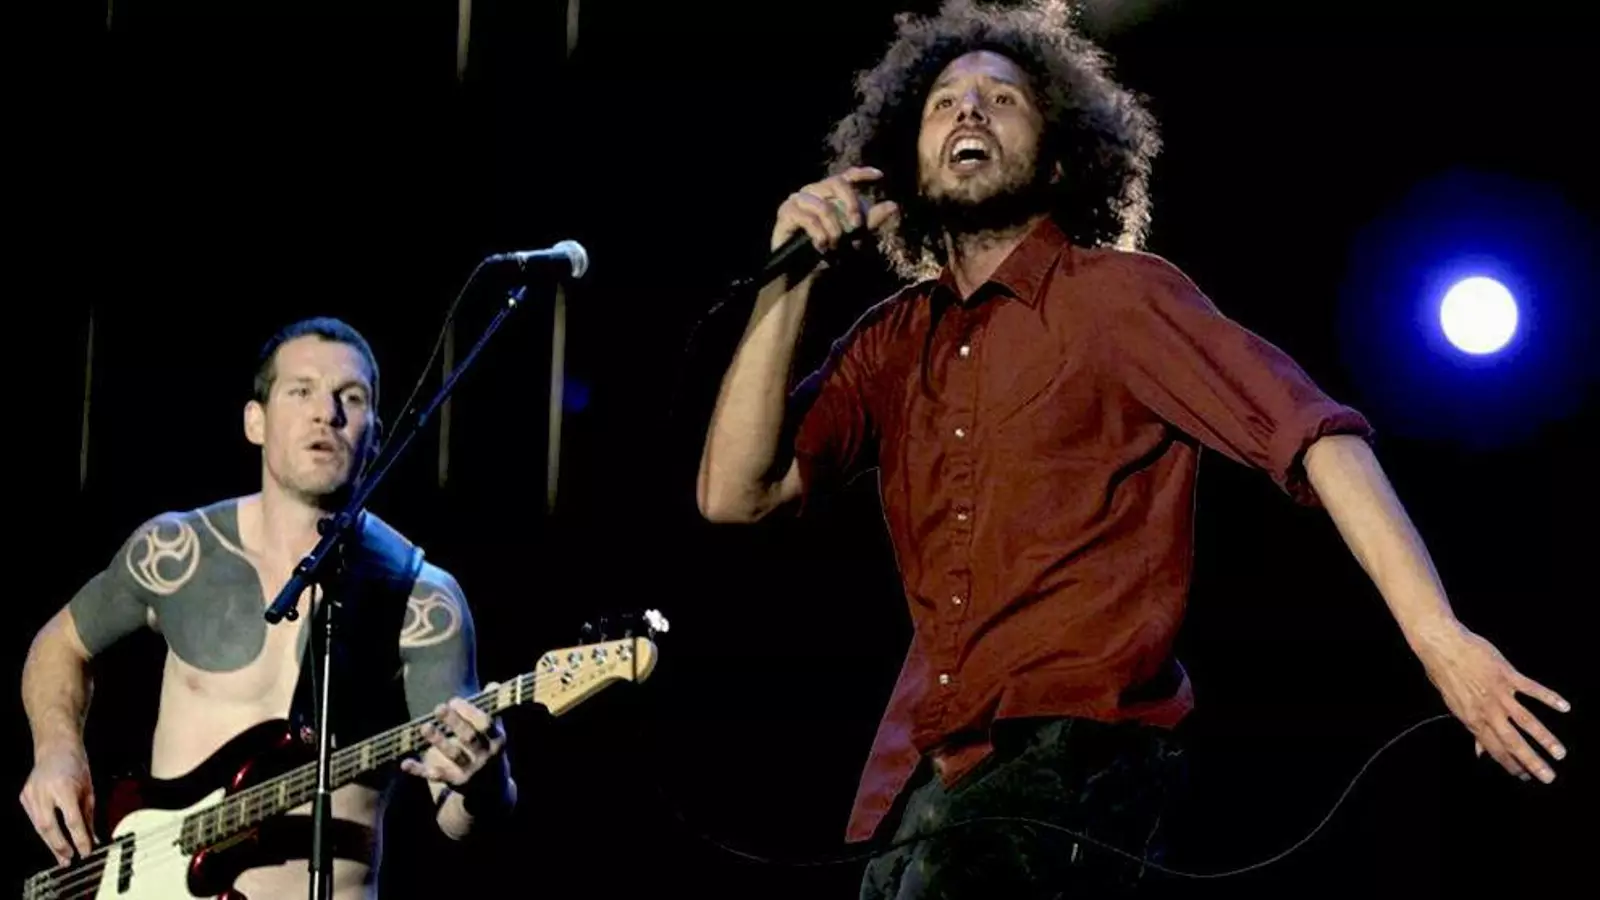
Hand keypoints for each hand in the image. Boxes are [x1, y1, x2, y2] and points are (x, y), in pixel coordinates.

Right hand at [19, 744, 96, 864]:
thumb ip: (89, 816)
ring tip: (60, 856)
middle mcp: (44, 792)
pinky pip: (34, 819)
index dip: (79, 839)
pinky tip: (51, 838)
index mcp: (64, 788)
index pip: (72, 821)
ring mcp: (31, 794)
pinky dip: (43, 830)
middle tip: (68, 860)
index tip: (86, 851)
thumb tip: (92, 838)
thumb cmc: (76, 766)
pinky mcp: (24, 796)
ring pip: (38, 826)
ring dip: (50, 843)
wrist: (56, 748)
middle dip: (59, 846)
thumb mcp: (89, 790)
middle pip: (49, 827)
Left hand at [399, 692, 506, 787]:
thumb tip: (493, 685)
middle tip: (438, 708)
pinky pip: (437, 776)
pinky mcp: (456, 783)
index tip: (454, 700)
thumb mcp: (496, 732)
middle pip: (469, 738)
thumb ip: (492, 709)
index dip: (470, 711)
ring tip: (424, 727)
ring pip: (454, 756)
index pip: (486, 724)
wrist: (493, 790)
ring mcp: (471, 771)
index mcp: (497, 740)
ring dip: (439, 742)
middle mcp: (486, 757)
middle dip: (454, 723)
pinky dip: (420, 770)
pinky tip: (405, 763)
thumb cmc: (490, 749)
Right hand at [771, 166, 899, 254]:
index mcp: (829, 193)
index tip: (880, 177)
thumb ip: (871, 221)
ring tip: (836, 244)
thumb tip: (893, 205)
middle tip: (857, 225)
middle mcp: (813, 191)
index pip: (846, 176)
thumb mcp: (854, 236)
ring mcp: (797, 200)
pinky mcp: (786, 214)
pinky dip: (818, 233)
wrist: (802, 273)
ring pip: (823, 205)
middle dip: (851, 203)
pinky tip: (822, 246)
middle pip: (836, 183)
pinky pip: (807, 218)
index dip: (863, 173)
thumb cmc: (828, 251)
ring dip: (834, 227)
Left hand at [1417, 623, 1569, 781]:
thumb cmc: (1445, 674)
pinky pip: (1531, 688)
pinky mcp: (1506, 675)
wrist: (1441, 645)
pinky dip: (1549, 697)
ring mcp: (1498, 693)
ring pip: (1526, 721)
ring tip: (1560, 753)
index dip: (1510, 765)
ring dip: (1544, 738)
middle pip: (1512, 742)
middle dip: (1531, 762)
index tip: (1525, 776)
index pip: (1494, 749)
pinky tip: (1565, 707)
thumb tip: (1479, 752)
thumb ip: (1471, 728)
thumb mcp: (1453, 705)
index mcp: (1472, 720)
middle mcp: (1487, 711)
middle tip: (1549, 777)